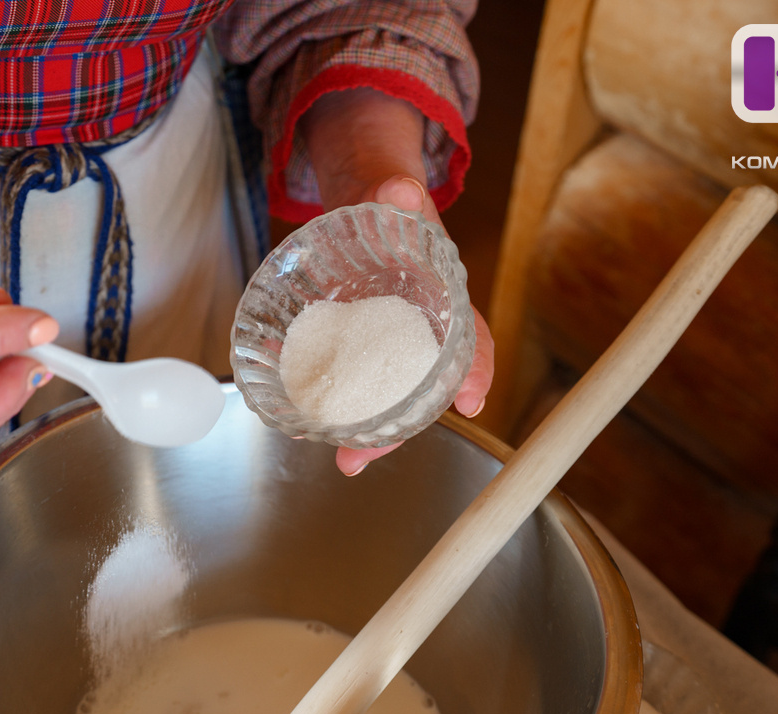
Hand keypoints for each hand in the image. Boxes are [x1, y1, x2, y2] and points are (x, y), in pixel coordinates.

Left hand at [298, 89, 494, 475]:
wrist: (365, 204)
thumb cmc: (390, 203)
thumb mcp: (395, 191)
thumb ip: (396, 192)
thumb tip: (398, 189)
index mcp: (444, 298)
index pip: (470, 339)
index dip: (474, 370)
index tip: (472, 401)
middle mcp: (419, 331)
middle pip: (421, 388)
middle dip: (399, 426)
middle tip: (366, 457)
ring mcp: (384, 344)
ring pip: (384, 396)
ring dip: (366, 431)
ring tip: (342, 460)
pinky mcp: (351, 346)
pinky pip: (346, 380)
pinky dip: (329, 402)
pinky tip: (303, 419)